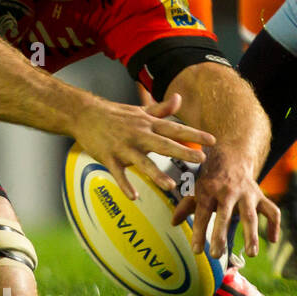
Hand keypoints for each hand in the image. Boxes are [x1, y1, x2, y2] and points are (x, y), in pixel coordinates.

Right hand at [71, 92, 215, 199]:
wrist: (84, 114)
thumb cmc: (114, 114)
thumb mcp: (139, 110)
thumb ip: (161, 108)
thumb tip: (179, 98)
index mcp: (147, 123)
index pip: (174, 128)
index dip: (194, 134)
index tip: (212, 141)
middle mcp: (138, 134)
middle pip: (163, 144)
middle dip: (182, 151)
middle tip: (201, 159)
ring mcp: (123, 147)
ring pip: (142, 162)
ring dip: (156, 174)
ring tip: (170, 185)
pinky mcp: (108, 157)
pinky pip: (118, 174)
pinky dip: (125, 185)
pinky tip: (134, 197)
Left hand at [171, 146, 279, 258]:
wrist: (231, 157)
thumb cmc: (209, 178)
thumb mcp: (195, 188)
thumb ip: (185, 206)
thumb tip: (174, 223)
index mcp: (208, 190)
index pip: (201, 214)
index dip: (199, 232)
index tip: (196, 251)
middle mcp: (227, 192)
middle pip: (224, 215)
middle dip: (220, 235)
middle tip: (216, 255)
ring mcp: (246, 194)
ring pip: (250, 215)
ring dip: (251, 235)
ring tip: (251, 253)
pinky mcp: (260, 196)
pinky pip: (272, 210)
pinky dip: (275, 225)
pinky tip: (273, 240)